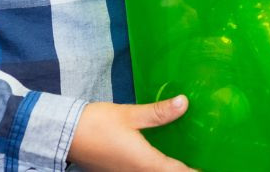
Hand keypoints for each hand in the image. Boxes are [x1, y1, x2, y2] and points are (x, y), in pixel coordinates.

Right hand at [67, 96, 193, 171]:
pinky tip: (159, 158)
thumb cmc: (95, 124)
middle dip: (181, 170)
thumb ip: (157, 112)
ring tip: (183, 161)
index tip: (206, 169)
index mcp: (144, 162)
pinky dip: (154, 168)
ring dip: (167, 169)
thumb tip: (184, 103)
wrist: (63, 135)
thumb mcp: (129, 115)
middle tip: (198, 162)